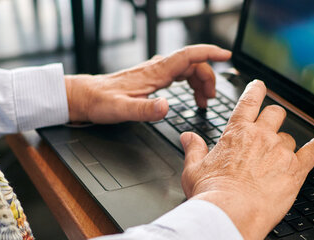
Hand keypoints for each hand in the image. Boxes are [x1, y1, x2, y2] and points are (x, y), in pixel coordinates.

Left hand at [64, 45, 230, 122]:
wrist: (85, 97)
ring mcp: (154, 72)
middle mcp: (157, 68)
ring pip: (187, 69)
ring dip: (200, 82)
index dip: (210, 53)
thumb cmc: (101, 103)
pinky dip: (190, 83)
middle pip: (193, 64)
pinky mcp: (151, 78)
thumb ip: (145, 110)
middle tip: (211, 99)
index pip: (189, 56)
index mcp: (155, 73)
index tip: (227, 55)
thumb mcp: (122, 111)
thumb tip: (167, 107)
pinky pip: (178, 74)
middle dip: (208, 78)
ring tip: (204, 101)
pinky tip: (190, 95)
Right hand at [180, 80, 313, 239]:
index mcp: (236, 132)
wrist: (231, 213)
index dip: (256, 90)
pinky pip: (313, 151)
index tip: (259, 86)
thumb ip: (193, 150)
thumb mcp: (193, 170)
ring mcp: (280, 152)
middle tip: (270, 126)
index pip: (249, 101)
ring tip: (281, 156)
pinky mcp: (296, 169)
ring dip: (286, 143)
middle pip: (275, 113)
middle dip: (274, 118)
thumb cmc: (211, 194)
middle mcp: (261, 136)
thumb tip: (188, 137)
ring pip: (290, 136)